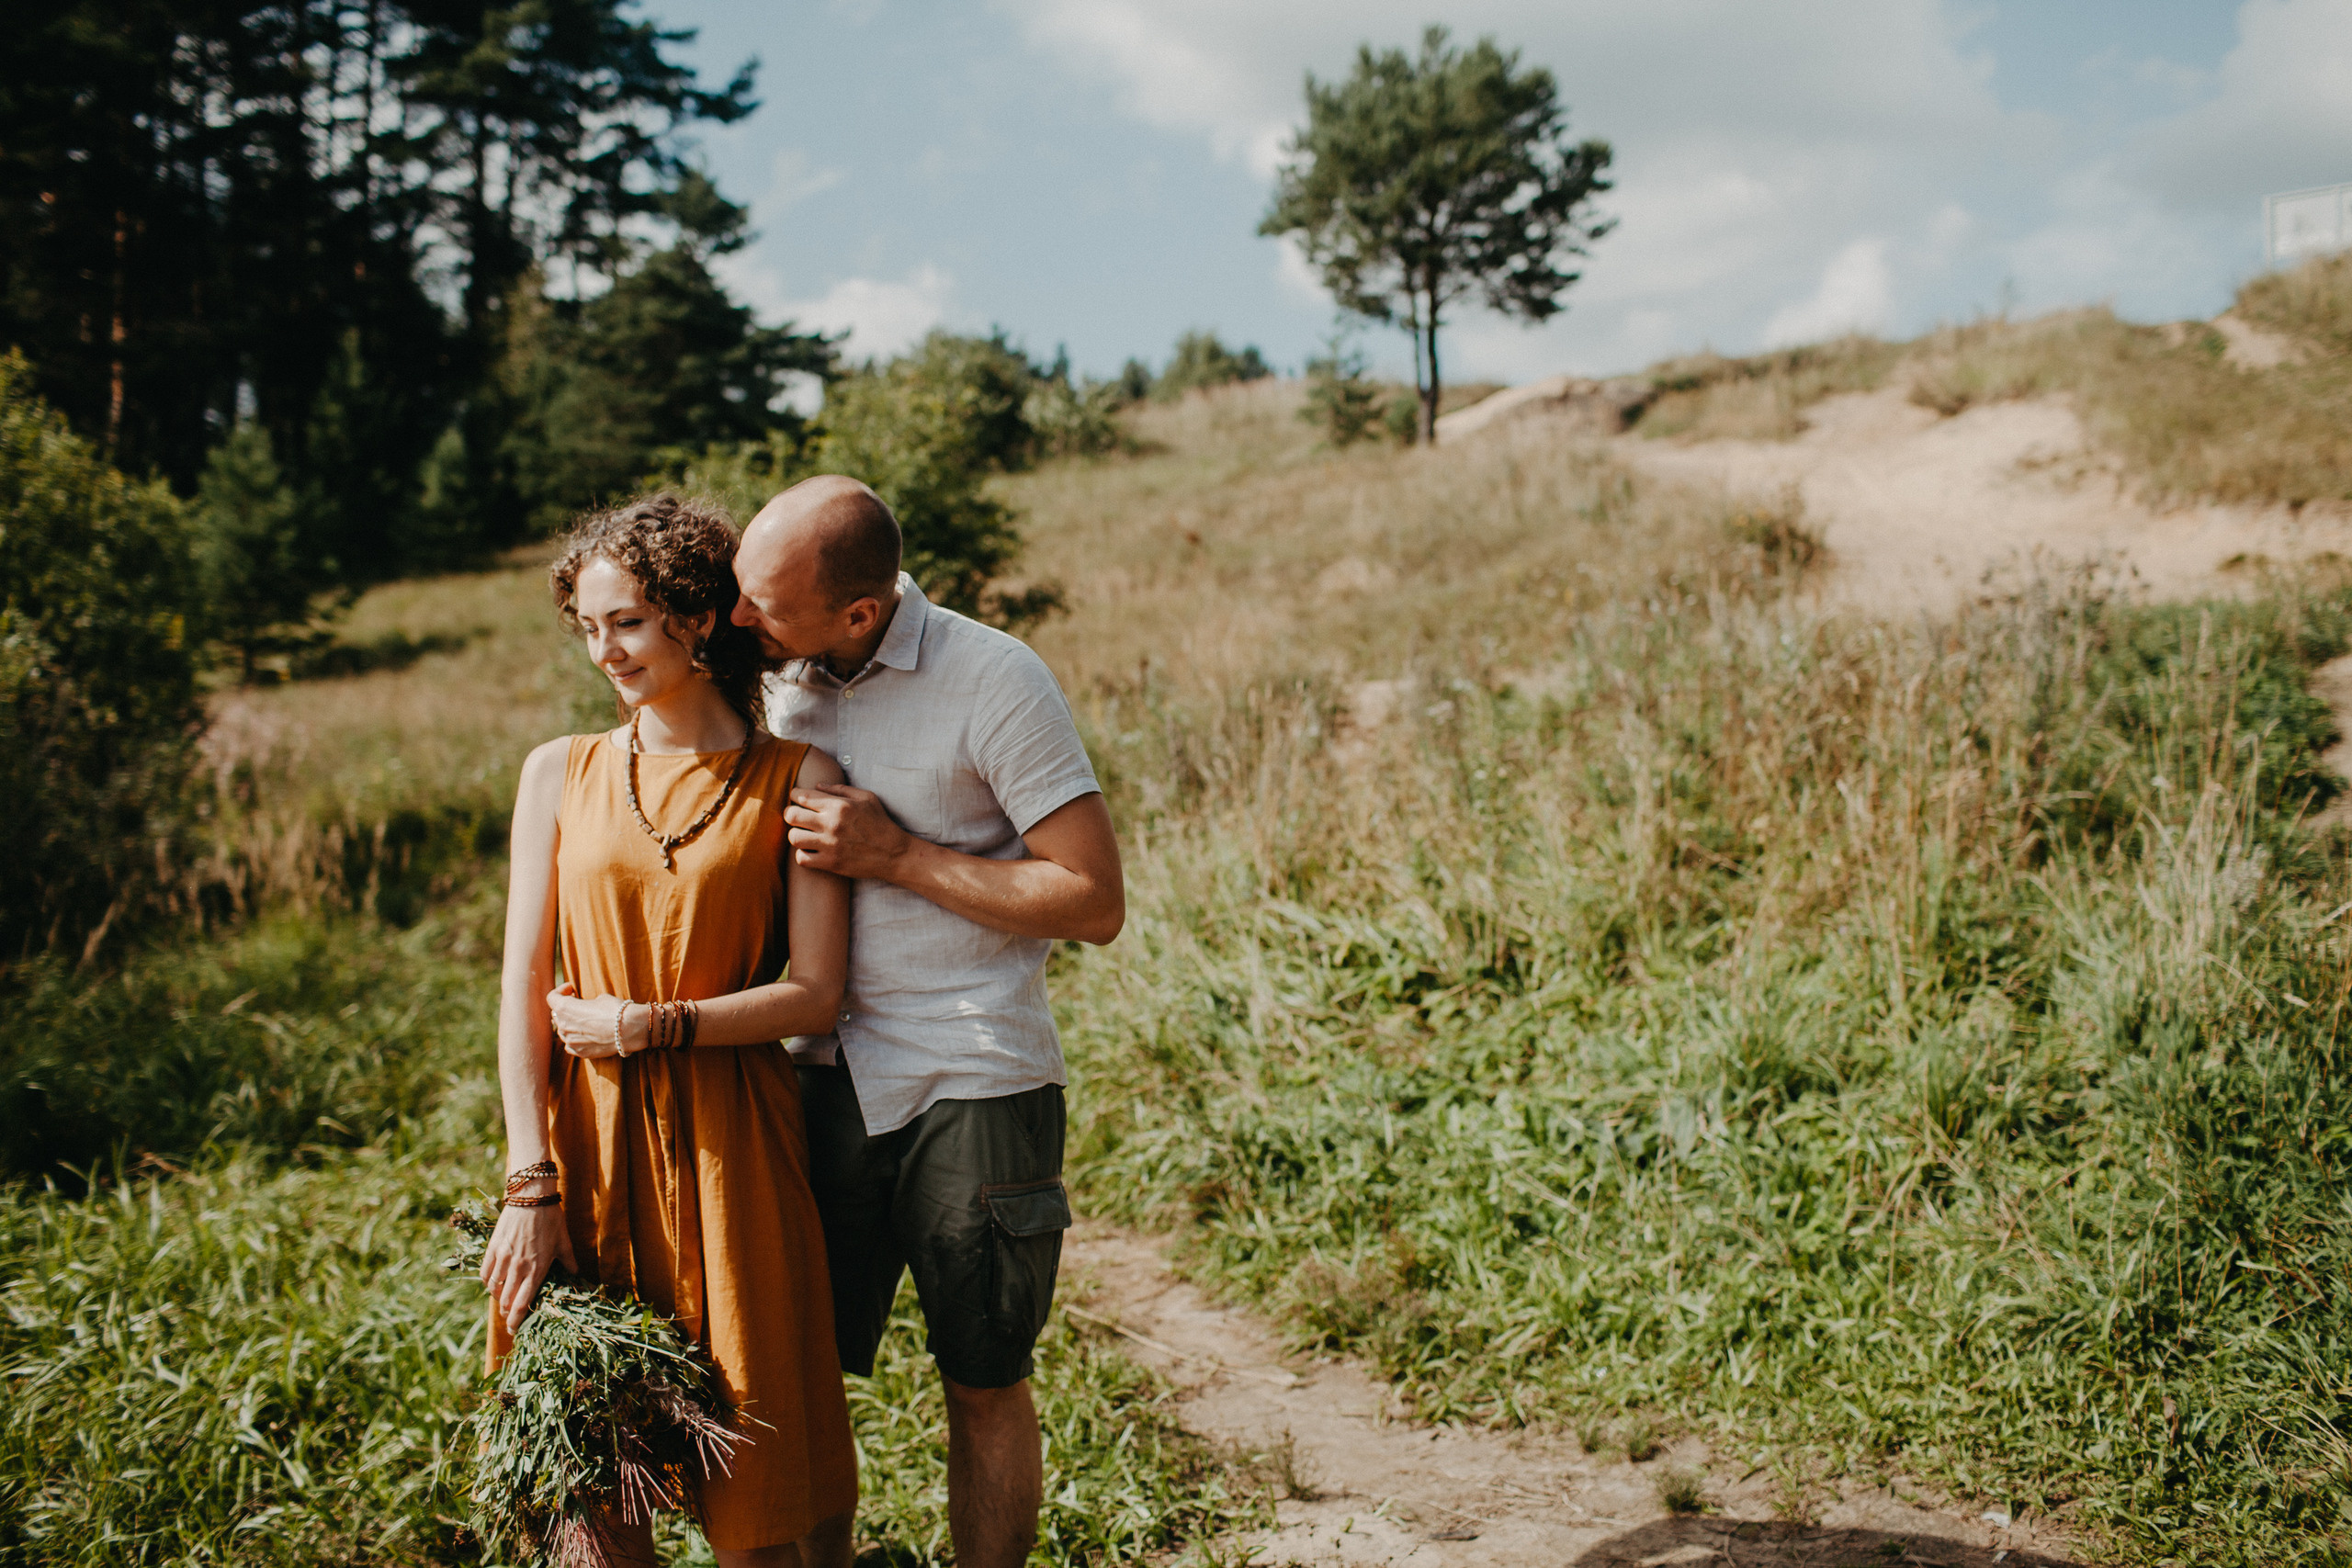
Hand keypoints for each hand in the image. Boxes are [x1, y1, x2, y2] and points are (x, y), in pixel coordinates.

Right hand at [480, 1198, 575, 1326]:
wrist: (531, 1198)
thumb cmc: (551, 1220)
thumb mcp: (564, 1242)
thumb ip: (569, 1262)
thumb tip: (577, 1276)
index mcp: (537, 1269)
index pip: (523, 1303)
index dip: (517, 1320)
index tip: (514, 1330)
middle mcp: (519, 1267)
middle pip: (507, 1301)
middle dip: (507, 1314)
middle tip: (509, 1318)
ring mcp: (504, 1258)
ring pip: (494, 1289)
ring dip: (498, 1298)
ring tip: (503, 1299)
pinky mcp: (493, 1248)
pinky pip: (485, 1273)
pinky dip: (488, 1282)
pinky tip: (493, 1283)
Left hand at [546, 981, 645, 1057]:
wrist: (629, 1029)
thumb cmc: (615, 1009)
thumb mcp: (599, 998)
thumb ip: (584, 1003)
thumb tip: (584, 1007)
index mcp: (565, 1008)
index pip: (552, 997)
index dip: (561, 990)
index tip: (572, 989)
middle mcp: (563, 1026)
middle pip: (556, 1015)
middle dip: (566, 1008)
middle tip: (578, 1004)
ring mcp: (570, 1041)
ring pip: (563, 1031)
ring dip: (570, 1024)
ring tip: (585, 1020)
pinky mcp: (579, 1052)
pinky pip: (571, 1044)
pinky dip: (575, 1038)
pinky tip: (587, 1034)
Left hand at [785, 783, 917, 880]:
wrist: (893, 853)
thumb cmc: (880, 823)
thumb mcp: (866, 798)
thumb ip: (840, 789)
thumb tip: (817, 786)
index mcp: (839, 805)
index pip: (802, 796)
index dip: (795, 796)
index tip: (797, 799)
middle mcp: (831, 824)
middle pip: (792, 815)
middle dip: (790, 814)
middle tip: (796, 817)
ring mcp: (830, 845)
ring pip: (793, 838)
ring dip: (796, 835)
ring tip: (804, 835)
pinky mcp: (830, 863)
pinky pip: (802, 859)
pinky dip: (803, 855)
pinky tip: (811, 851)